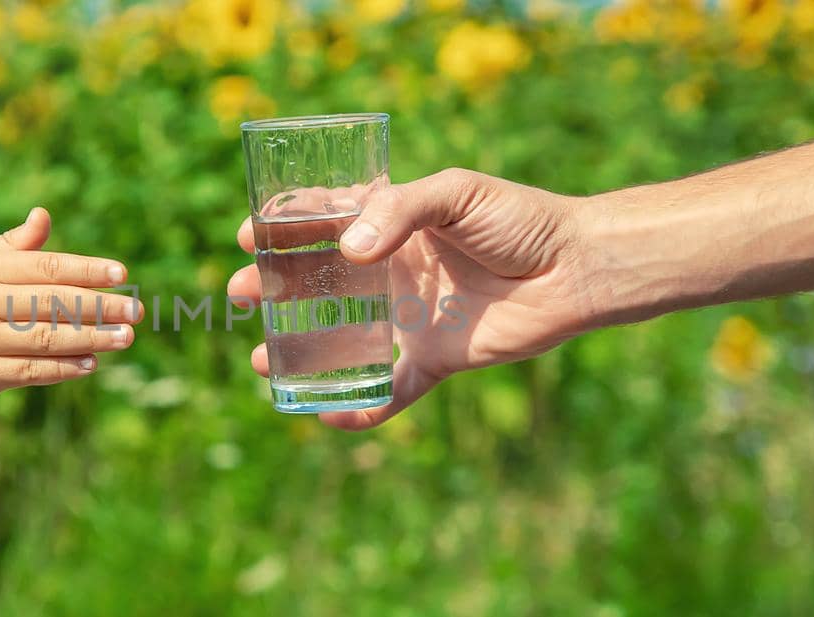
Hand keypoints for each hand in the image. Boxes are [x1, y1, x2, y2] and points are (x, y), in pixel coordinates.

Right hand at [0, 207, 141, 399]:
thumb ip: (14, 245)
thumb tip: (44, 216)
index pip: (45, 267)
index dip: (86, 269)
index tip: (122, 273)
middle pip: (51, 303)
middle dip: (98, 307)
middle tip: (136, 310)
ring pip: (45, 339)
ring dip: (90, 339)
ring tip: (125, 338)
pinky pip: (29, 372)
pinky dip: (62, 369)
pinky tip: (91, 364)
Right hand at [228, 169, 601, 429]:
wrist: (575, 270)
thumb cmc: (519, 220)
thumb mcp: (455, 193)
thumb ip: (400, 211)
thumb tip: (348, 251)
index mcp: (393, 225)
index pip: (324, 223)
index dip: (283, 228)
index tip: (250, 235)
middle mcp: (392, 273)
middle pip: (316, 284)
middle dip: (271, 291)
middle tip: (238, 295)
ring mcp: (409, 319)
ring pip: (339, 342)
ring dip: (298, 353)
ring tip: (263, 359)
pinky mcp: (433, 360)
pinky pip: (388, 391)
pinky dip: (358, 409)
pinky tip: (326, 415)